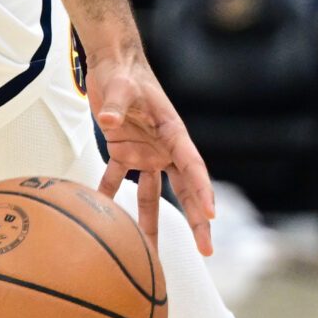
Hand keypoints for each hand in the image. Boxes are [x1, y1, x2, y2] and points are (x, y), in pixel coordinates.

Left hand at [89, 50, 215, 256]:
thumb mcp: (119, 85)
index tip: (211, 215)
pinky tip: (106, 222)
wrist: (111, 63)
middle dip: (195, 220)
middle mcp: (164, 148)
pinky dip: (110, 198)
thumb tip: (107, 121)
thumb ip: (114, 103)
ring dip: (151, 222)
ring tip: (151, 253)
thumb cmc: (123, 73)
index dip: (202, 191)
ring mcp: (145, 153)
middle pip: (184, 189)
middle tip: (206, 250)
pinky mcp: (123, 152)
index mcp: (173, 133)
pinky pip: (117, 180)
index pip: (193, 167)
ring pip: (152, 195)